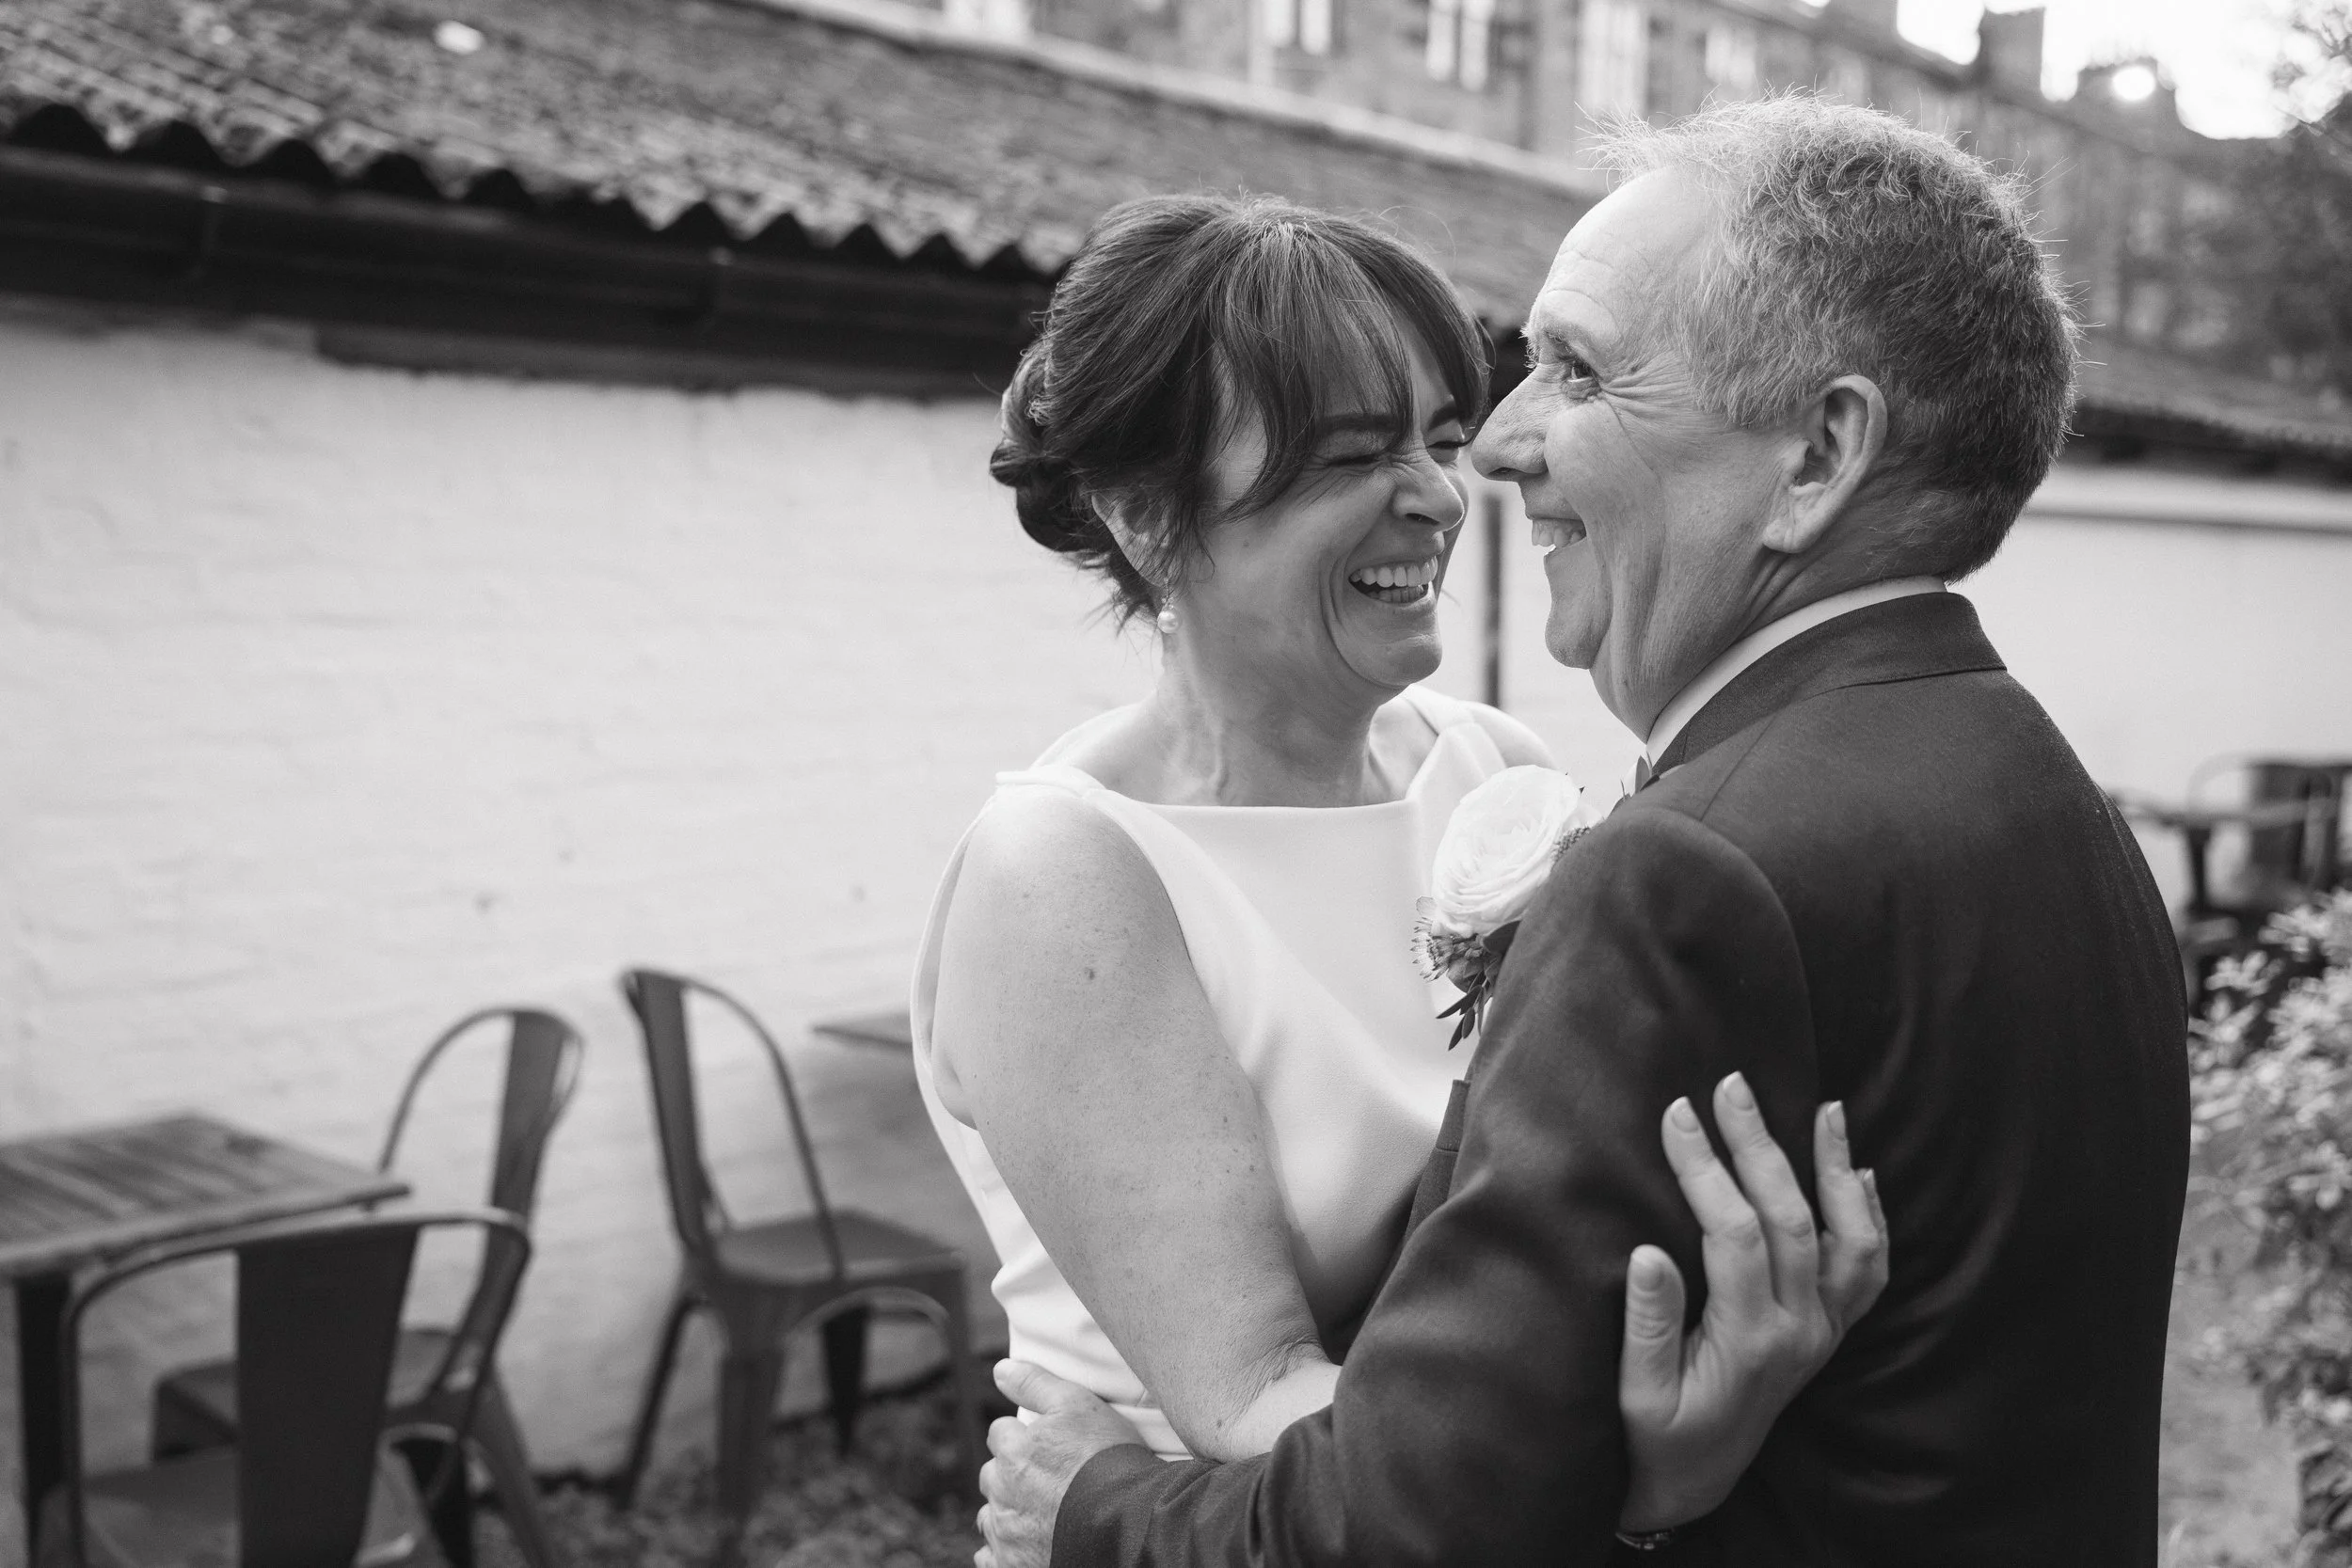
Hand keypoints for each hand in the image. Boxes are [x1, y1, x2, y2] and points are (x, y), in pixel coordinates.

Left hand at [978, 1360, 1152, 1567]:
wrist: (1128, 1521)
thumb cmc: (1108, 1460)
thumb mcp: (1078, 1404)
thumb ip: (1035, 1383)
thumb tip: (1000, 1369)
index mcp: (1013, 1451)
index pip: (1000, 1434)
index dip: (1021, 1436)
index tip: (1042, 1445)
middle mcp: (1003, 1492)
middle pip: (992, 1477)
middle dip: (1010, 1475)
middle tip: (1044, 1480)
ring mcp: (1007, 1534)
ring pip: (992, 1518)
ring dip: (1007, 1513)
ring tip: (1039, 1513)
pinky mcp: (1014, 1565)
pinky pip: (991, 1559)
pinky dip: (1003, 1552)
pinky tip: (1025, 1545)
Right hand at [1615, 1074, 1888, 1532]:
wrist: (1696, 1482)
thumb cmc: (1656, 1437)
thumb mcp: (1637, 1392)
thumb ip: (1649, 1324)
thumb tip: (1649, 1251)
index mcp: (1749, 1341)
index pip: (1733, 1233)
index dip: (1705, 1168)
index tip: (1676, 1114)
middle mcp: (1800, 1332)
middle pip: (1792, 1219)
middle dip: (1759, 1146)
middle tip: (1732, 1085)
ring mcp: (1822, 1331)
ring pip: (1849, 1239)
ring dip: (1837, 1171)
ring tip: (1828, 1110)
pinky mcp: (1828, 1332)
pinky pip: (1867, 1269)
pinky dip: (1868, 1216)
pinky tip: (1858, 1172)